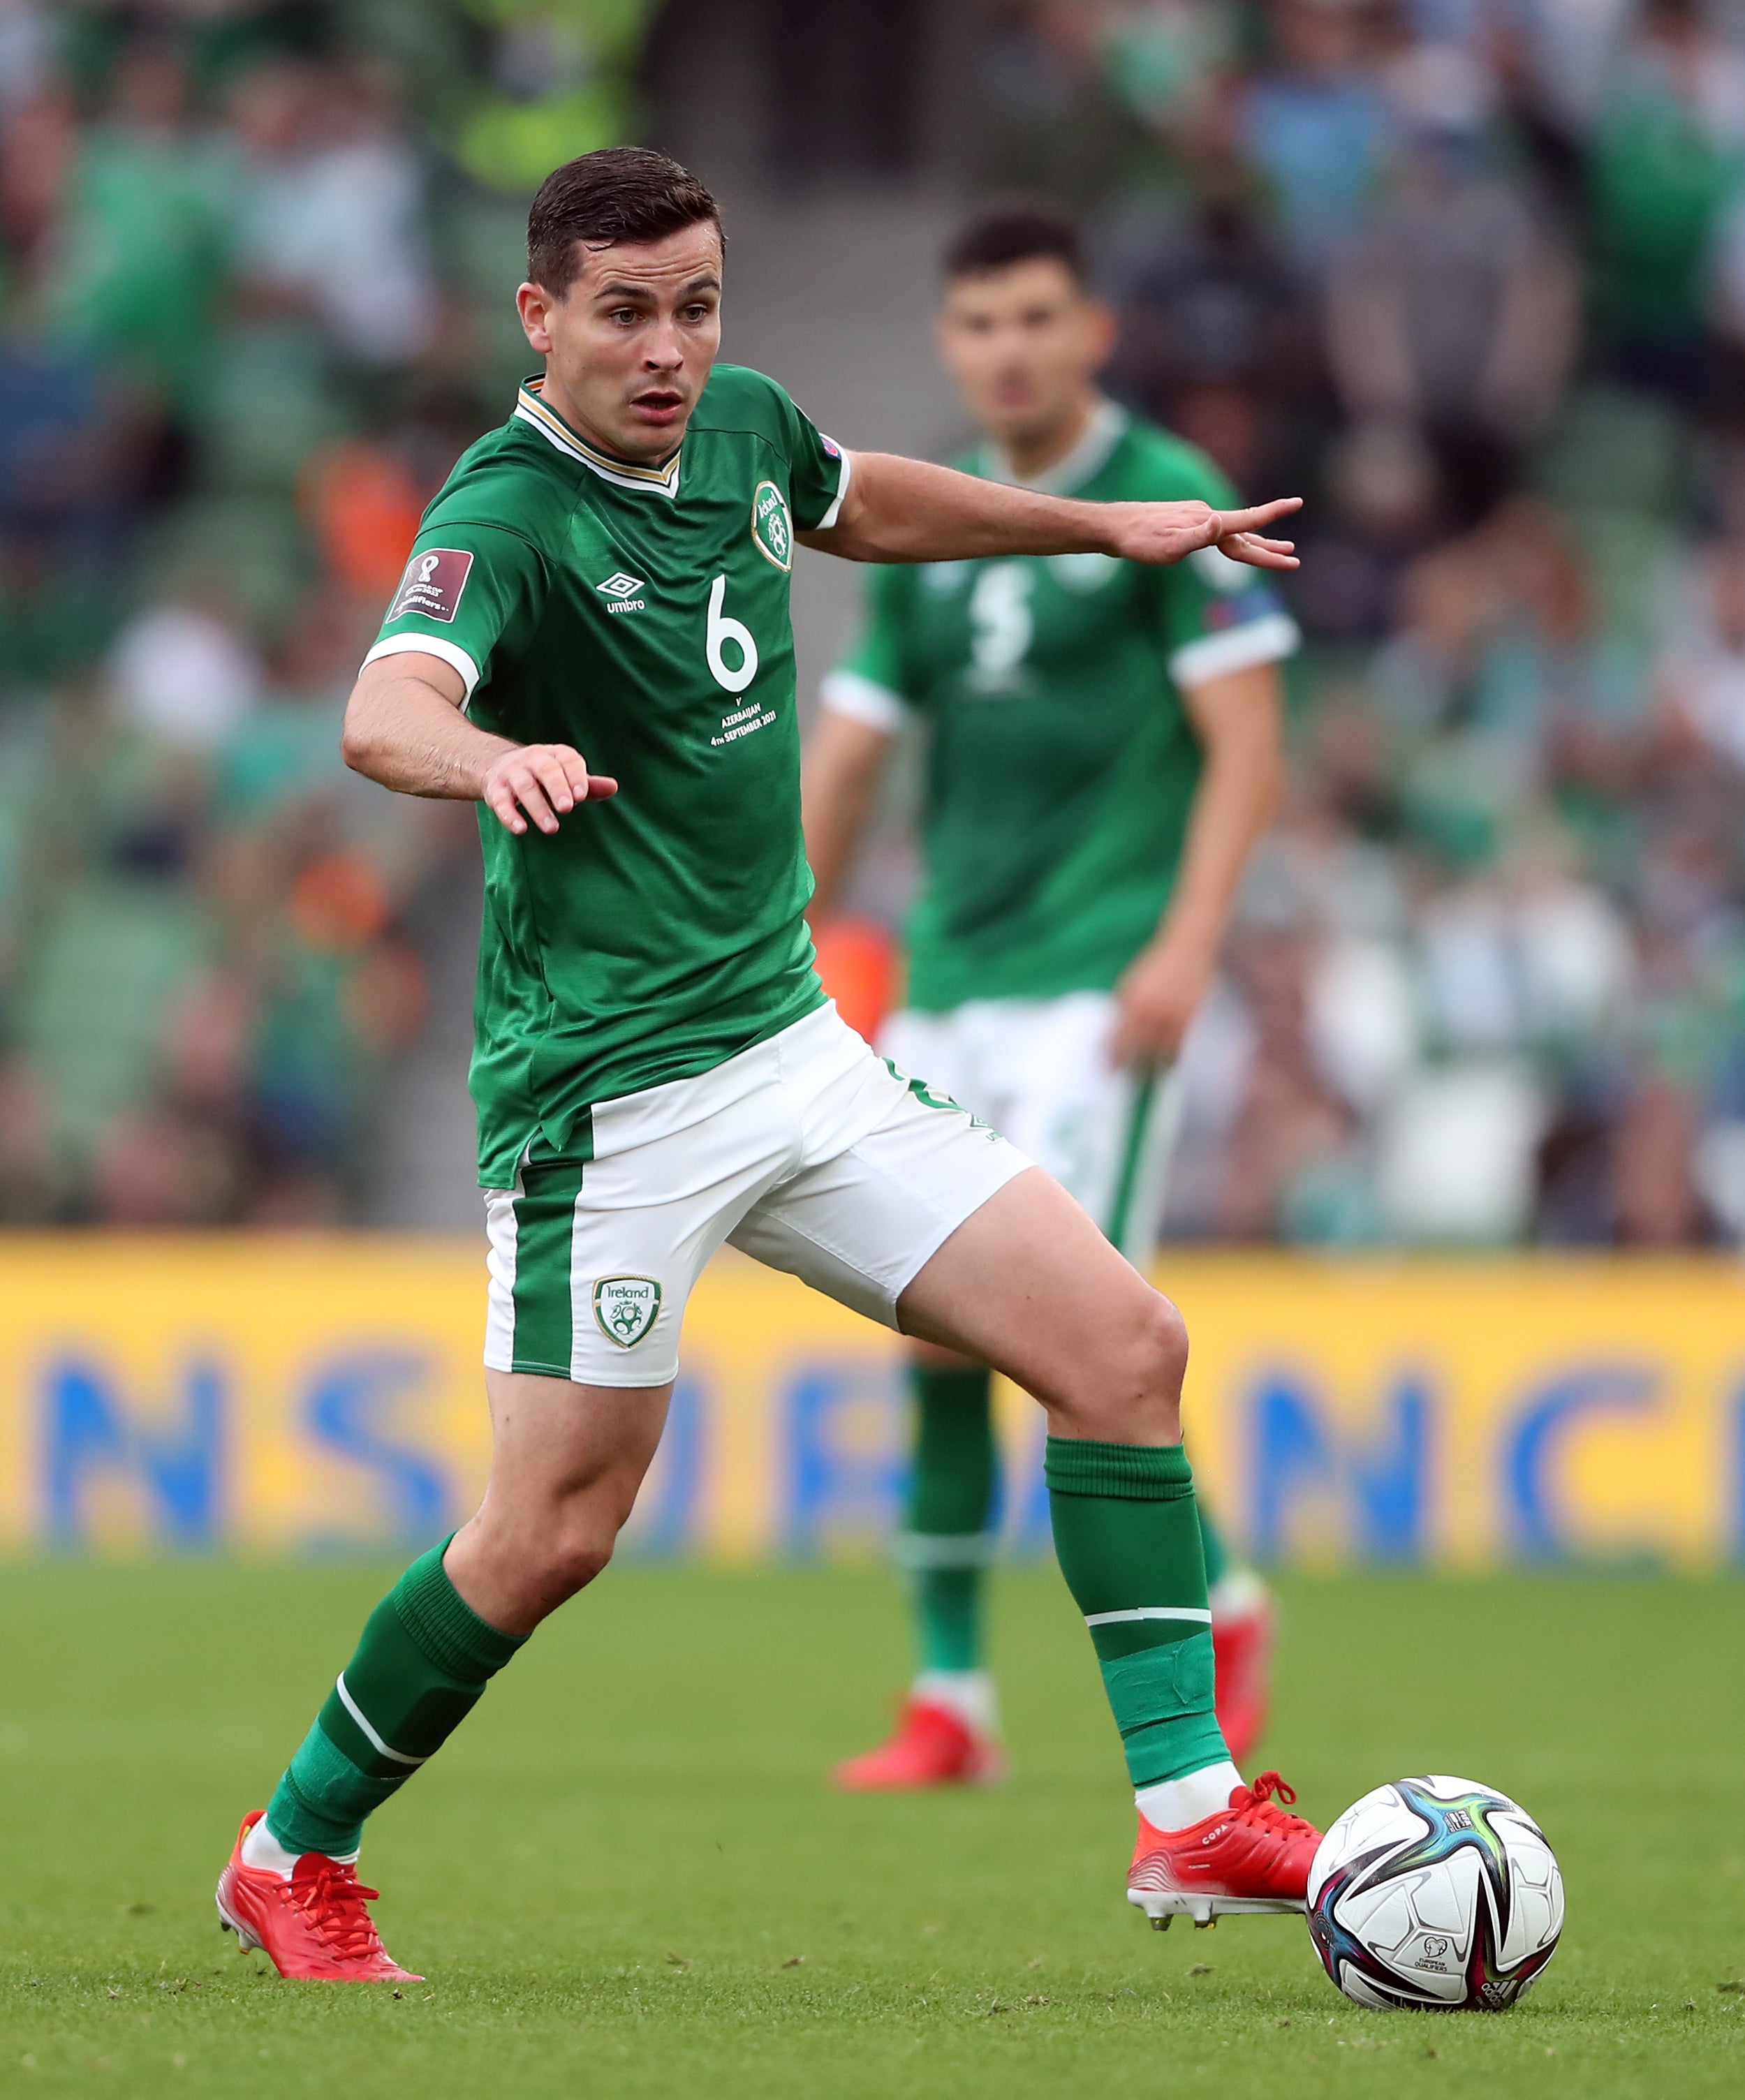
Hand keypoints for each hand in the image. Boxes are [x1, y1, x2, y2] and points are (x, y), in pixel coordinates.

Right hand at [481, 744, 617, 834]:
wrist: (495, 766)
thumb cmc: (541, 776)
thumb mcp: (564, 777)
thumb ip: (588, 785)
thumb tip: (614, 787)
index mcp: (553, 754)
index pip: (567, 759)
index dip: (575, 776)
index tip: (582, 796)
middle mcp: (532, 759)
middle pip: (546, 770)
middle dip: (557, 788)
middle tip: (567, 808)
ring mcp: (511, 773)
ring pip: (525, 787)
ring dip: (538, 808)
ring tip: (552, 828)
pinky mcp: (494, 789)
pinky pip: (500, 801)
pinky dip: (509, 815)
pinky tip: (520, 829)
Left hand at [1102, 496, 1300, 571]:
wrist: (1113, 528)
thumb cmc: (1138, 541)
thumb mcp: (1167, 545)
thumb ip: (1197, 537)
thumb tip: (1220, 522)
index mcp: (1208, 523)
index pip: (1247, 521)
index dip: (1273, 514)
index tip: (1297, 502)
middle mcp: (1206, 518)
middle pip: (1245, 536)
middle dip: (1270, 549)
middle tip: (1294, 558)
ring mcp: (1197, 520)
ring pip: (1234, 535)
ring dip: (1257, 544)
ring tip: (1280, 549)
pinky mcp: (1186, 524)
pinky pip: (1219, 534)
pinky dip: (1235, 541)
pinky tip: (1235, 541)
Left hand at [1111, 934, 1216, 1066]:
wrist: (1187, 949)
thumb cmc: (1155, 967)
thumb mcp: (1131, 985)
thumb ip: (1124, 1010)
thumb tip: (1114, 1036)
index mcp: (1133, 1004)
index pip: (1118, 1041)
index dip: (1112, 1059)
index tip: (1108, 1070)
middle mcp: (1153, 1013)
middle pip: (1139, 1054)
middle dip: (1131, 1070)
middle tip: (1127, 1079)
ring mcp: (1173, 1018)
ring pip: (1161, 1056)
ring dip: (1153, 1068)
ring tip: (1147, 1073)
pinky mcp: (1191, 1019)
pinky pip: (1179, 1049)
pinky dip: (1172, 1059)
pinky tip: (1166, 1063)